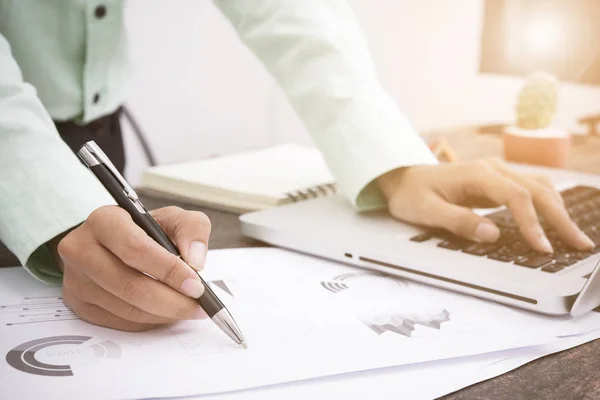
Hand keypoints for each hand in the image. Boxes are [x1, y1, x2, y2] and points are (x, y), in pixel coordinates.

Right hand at [54, 205, 210, 331]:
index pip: (136, 249)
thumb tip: (195, 261)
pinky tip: (166, 312)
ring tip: (188, 309)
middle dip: (172, 301)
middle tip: (198, 306)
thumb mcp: (173, 218)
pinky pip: (120, 322)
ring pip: (126, 309)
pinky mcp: (79, 304)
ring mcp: (76, 280)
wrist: (113, 241)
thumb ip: (192, 229)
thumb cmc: (146, 230)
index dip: (169, 270)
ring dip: (164, 314)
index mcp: (105, 220)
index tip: (196, 285)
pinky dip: (149, 321)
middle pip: (130, 286)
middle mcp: (82, 249)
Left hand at [377, 158, 594, 253]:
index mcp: (476, 174)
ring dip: (558, 210)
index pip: (516, 196)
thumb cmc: (410, 194)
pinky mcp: (496, 180)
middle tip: (579, 245)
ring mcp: (496, 172)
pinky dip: (547, 204)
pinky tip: (555, 221)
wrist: (400, 177)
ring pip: (538, 186)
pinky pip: (529, 189)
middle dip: (560, 218)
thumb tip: (492, 234)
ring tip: (573, 237)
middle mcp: (492, 169)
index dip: (532, 222)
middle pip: (537, 189)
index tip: (542, 247)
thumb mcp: (426, 211)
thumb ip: (457, 221)